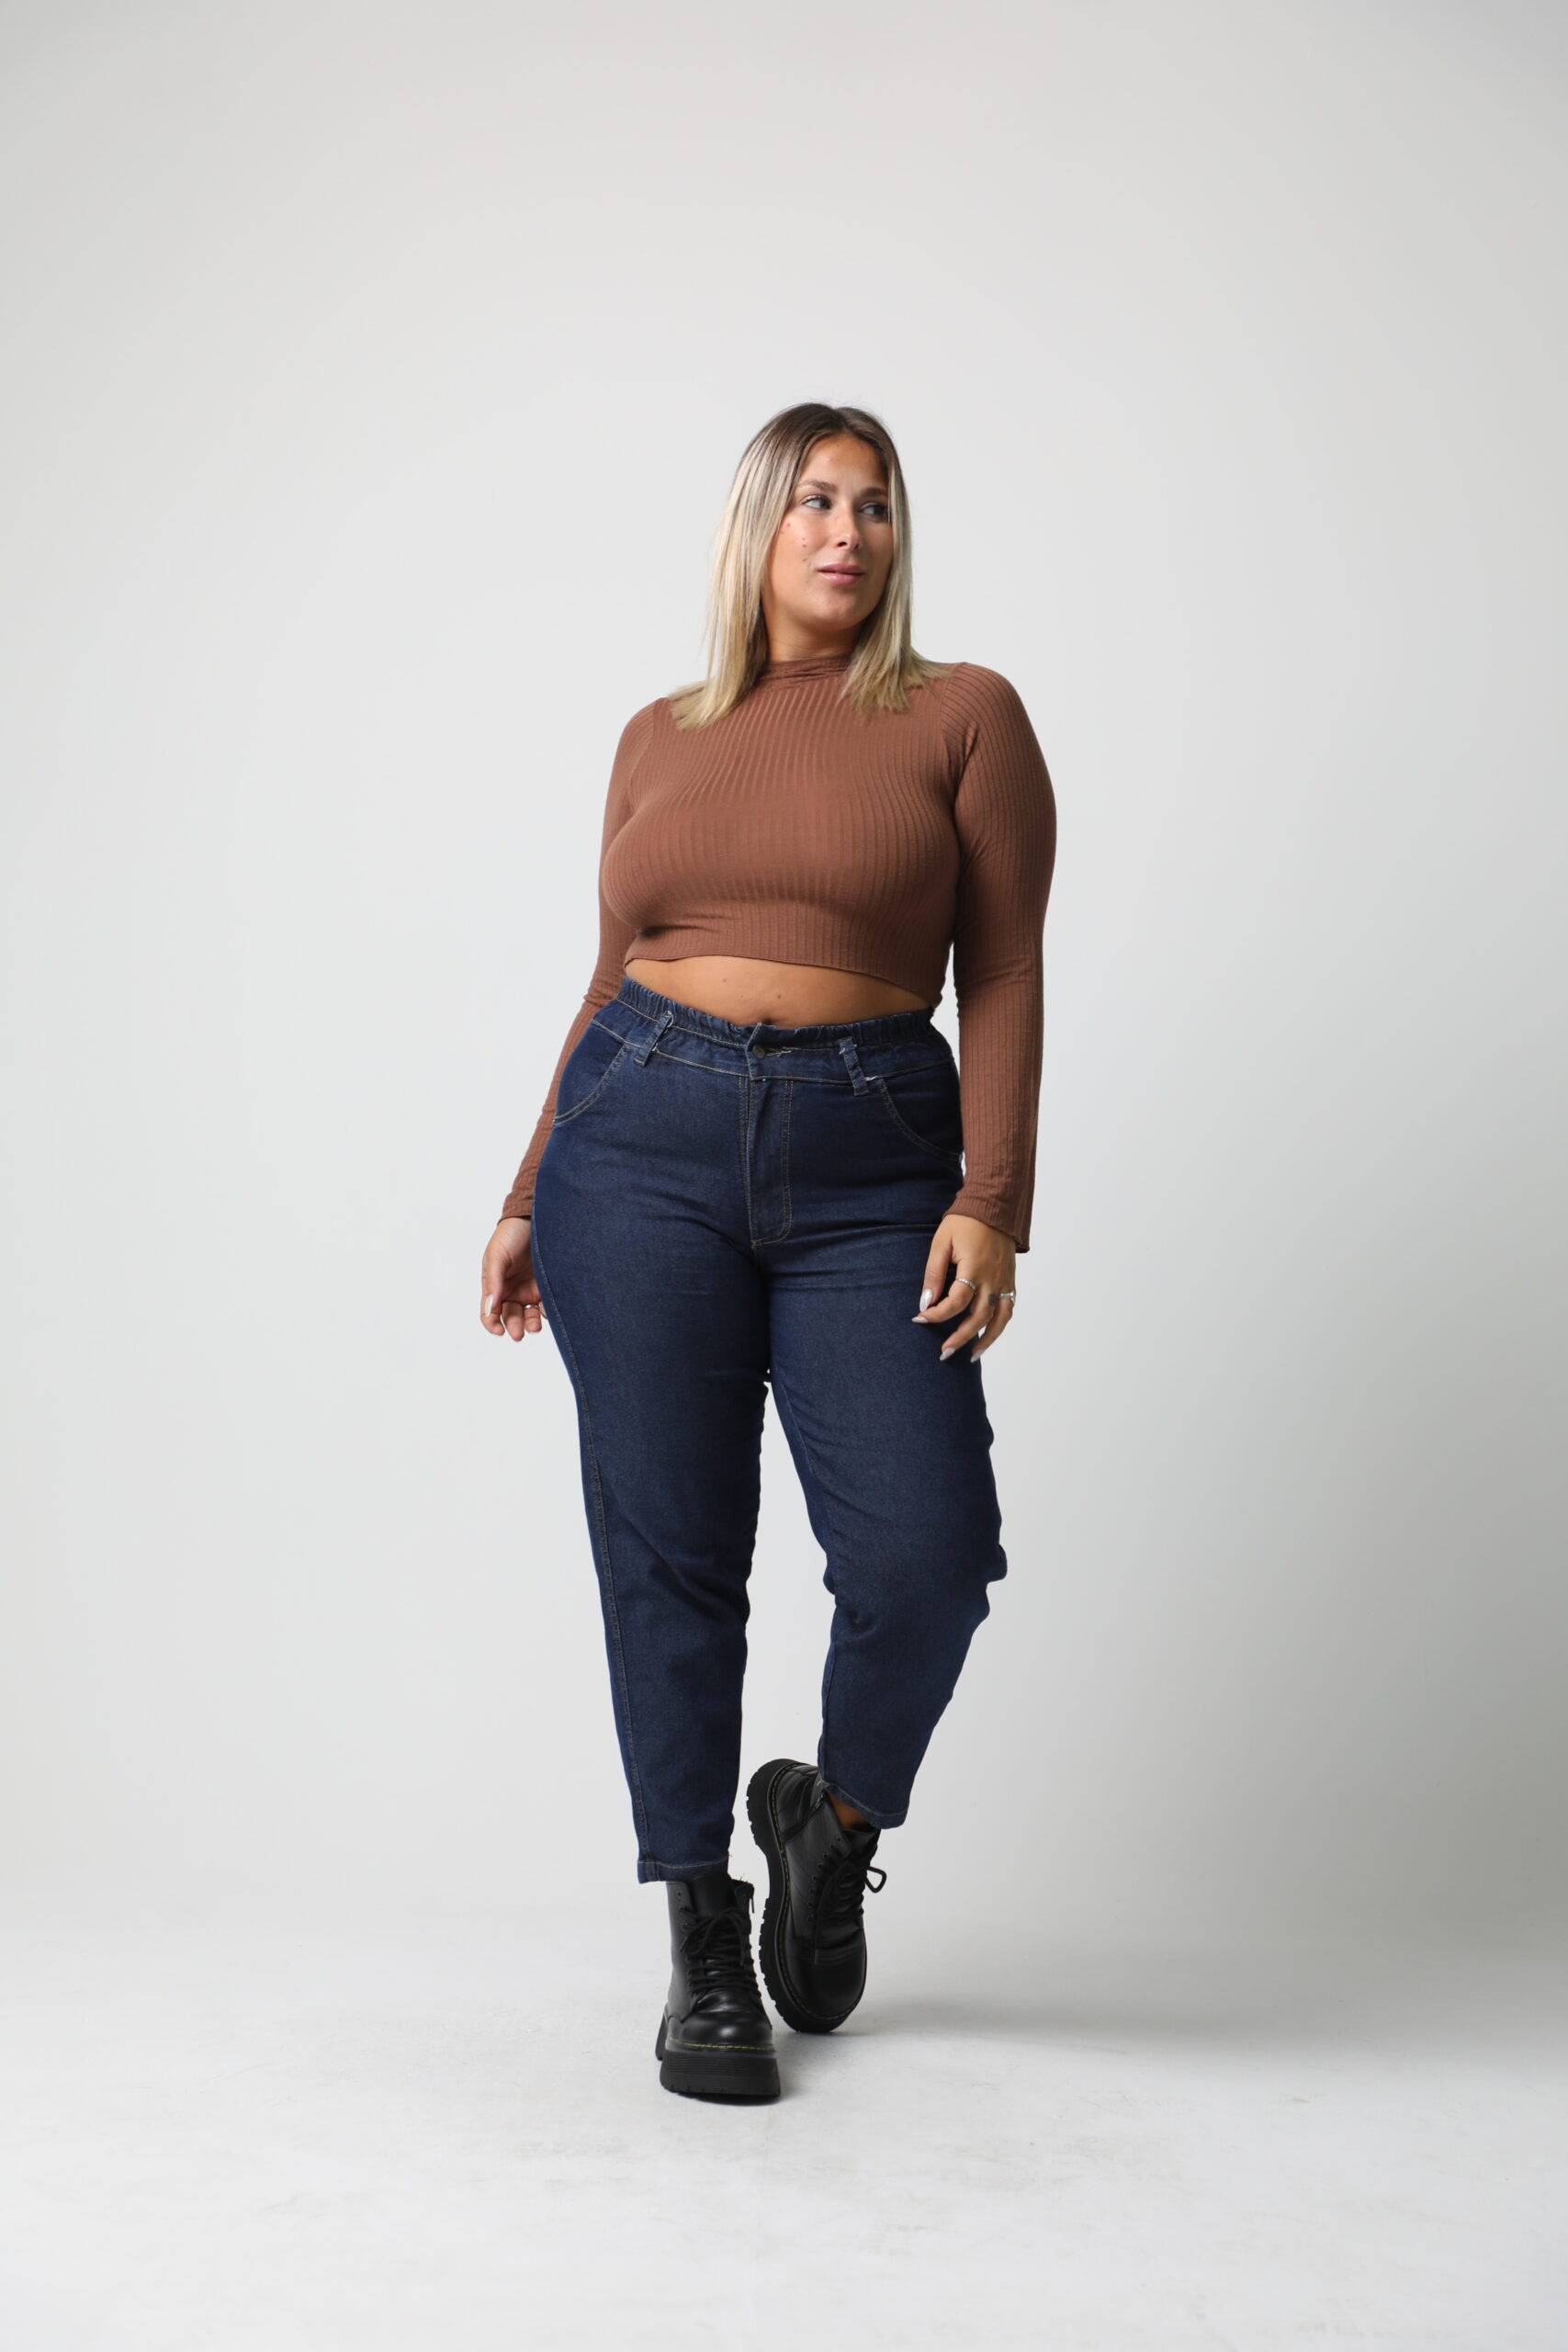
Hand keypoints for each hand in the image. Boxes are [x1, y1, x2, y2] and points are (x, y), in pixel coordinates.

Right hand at [482, 1215, 546, 1342]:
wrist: (536, 1218)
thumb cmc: (511, 1234)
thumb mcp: (497, 1256)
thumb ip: (493, 1282)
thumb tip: (489, 1309)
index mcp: (495, 1285)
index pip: (489, 1311)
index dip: (492, 1323)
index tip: (499, 1331)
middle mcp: (512, 1290)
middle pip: (510, 1317)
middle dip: (514, 1327)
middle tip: (519, 1334)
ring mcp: (530, 1289)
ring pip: (529, 1315)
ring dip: (530, 1324)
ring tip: (534, 1327)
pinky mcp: (547, 1287)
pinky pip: (547, 1306)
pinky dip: (547, 1313)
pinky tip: (547, 1311)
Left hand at [910, 1215, 1016, 1361]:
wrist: (994, 1206)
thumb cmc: (964, 1223)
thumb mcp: (942, 1243)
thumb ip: (933, 1273)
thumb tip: (925, 1302)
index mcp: (974, 1268)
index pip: (956, 1302)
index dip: (937, 1314)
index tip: (920, 1318)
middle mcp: (993, 1278)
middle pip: (978, 1317)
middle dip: (960, 1337)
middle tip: (943, 1351)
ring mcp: (1005, 1281)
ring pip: (999, 1319)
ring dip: (986, 1340)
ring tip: (970, 1356)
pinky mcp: (1010, 1280)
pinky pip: (1008, 1309)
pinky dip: (999, 1326)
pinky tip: (987, 1336)